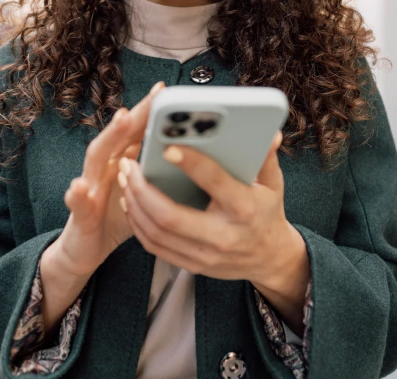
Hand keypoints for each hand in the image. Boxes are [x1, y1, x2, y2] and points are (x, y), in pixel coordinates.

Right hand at [56, 80, 166, 277]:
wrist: (86, 250)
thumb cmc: (119, 217)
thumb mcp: (147, 194)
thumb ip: (163, 175)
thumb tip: (199, 163)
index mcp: (122, 161)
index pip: (135, 130)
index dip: (148, 110)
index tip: (164, 90)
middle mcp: (105, 167)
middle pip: (119, 134)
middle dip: (137, 112)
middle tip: (152, 96)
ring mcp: (90, 187)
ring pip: (97, 157)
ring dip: (109, 136)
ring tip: (122, 119)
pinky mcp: (80, 214)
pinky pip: (78, 203)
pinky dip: (77, 194)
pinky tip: (80, 186)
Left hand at [117, 129, 299, 286]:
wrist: (270, 257)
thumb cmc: (267, 211)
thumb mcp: (273, 182)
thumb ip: (265, 156)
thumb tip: (269, 132)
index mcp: (243, 207)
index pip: (213, 181)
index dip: (190, 163)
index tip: (167, 147)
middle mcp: (223, 234)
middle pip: (170, 216)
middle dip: (142, 189)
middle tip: (128, 165)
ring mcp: (206, 255)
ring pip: (156, 233)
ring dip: (134, 205)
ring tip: (124, 179)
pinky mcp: (193, 265)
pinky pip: (155, 247)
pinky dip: (138, 224)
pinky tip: (131, 202)